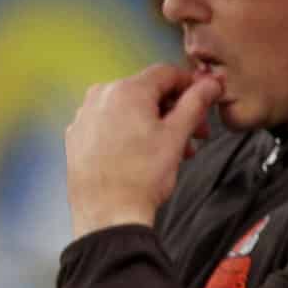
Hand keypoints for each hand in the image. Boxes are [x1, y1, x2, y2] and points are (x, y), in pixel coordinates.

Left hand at [65, 65, 221, 239]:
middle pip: (148, 91)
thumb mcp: (177, 135)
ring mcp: (84, 117)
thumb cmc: (142, 177)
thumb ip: (196, 102)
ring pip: (129, 108)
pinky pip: (110, 123)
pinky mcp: (76, 137)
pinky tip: (144, 154)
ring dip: (155, 123)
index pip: (167, 73)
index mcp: (127, 91)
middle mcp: (100, 97)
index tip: (205, 100)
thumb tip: (210, 83)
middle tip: (195, 132)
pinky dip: (130, 132)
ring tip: (173, 149)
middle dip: (175, 109)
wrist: (107, 215)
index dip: (192, 85)